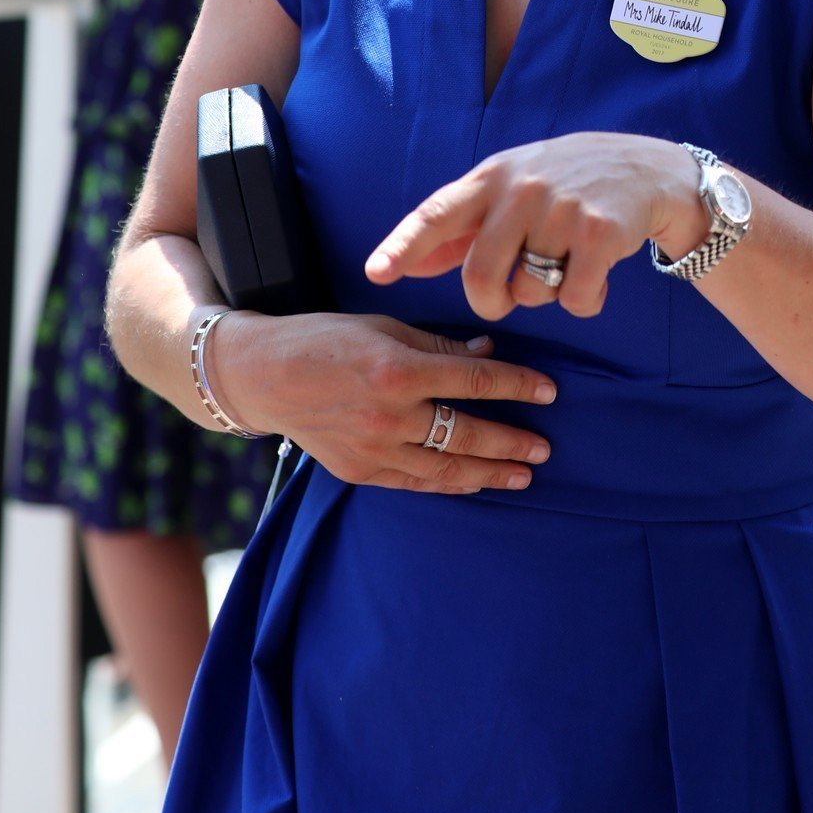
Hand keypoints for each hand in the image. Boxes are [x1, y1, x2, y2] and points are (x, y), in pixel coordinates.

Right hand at [214, 310, 556, 494]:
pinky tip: (476, 482)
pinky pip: (417, 483)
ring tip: (524, 473)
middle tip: (546, 446)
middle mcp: (390, 416)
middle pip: (468, 433)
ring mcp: (375, 450)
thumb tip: (488, 350)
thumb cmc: (326, 340)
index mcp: (399, 369)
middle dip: (513, 440)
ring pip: (447, 468)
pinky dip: (450, 484)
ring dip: (490, 471)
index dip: (516, 385)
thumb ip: (438, 346)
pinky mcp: (361, 472)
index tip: (549, 390)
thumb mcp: (384, 327)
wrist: (264, 375)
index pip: (474, 379)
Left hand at [365, 132, 703, 322]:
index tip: (375, 274)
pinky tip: (597, 273)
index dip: (404, 245)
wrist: (649, 169)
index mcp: (493, 177)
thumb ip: (463, 228)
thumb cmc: (567, 184)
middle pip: (480, 274)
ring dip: (545, 295)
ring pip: (530, 293)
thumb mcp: (512, 190)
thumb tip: (409, 264)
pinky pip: (575, 300)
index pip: (438, 213)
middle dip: (489, 302)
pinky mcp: (601, 233)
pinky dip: (584, 301)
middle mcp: (522, 189)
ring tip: (566, 263)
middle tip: (505, 301)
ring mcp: (562, 209)